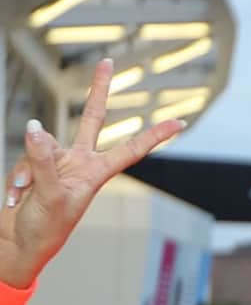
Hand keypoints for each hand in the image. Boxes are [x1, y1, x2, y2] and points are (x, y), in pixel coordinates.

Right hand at [0, 58, 186, 288]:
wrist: (18, 244)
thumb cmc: (43, 230)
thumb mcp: (50, 197)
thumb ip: (44, 161)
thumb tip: (36, 127)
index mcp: (96, 174)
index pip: (131, 149)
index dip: (154, 135)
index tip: (180, 122)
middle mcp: (79, 163)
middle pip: (91, 119)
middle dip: (98, 90)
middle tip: (107, 61)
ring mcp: (55, 161)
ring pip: (39, 144)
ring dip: (26, 171)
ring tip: (26, 196)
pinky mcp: (33, 164)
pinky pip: (21, 158)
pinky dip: (15, 177)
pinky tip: (15, 197)